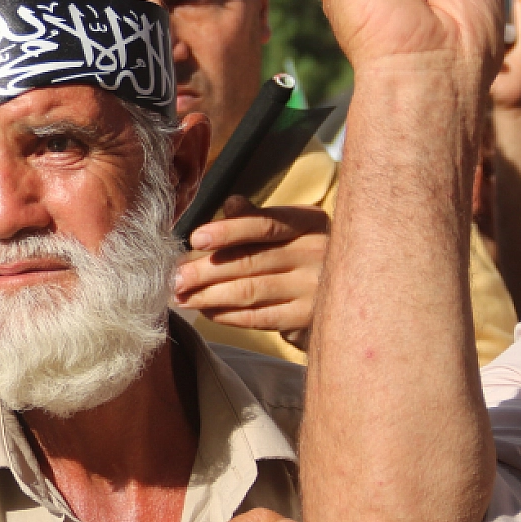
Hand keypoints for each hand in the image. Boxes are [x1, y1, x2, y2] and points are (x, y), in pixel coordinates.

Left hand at [175, 197, 327, 345]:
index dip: (228, 231)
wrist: (347, 295)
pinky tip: (206, 311)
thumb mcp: (287, 229)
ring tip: (180, 297)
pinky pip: (258, 317)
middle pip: (249, 261)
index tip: (196, 238)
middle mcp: (316, 252)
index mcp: (308, 222)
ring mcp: (315, 288)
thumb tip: (231, 203)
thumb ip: (255, 218)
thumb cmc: (300, 253)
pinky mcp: (307, 318)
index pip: (264, 224)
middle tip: (174, 278)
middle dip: (204, 271)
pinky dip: (227, 315)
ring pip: (249, 291)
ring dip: (208, 296)